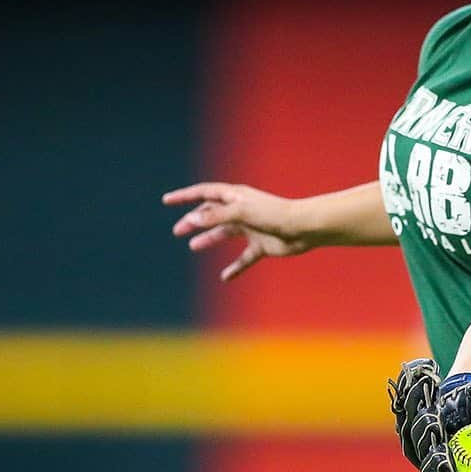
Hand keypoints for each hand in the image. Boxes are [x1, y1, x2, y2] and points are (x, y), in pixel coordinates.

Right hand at [162, 182, 310, 280]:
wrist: (303, 229)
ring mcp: (252, 228)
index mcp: (236, 197)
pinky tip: (225, 278)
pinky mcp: (262, 245)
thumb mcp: (241, 213)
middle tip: (178, 231)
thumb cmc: (274, 215)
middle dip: (194, 221)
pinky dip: (235, 267)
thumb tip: (193, 218)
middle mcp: (242, 210)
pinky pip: (245, 258)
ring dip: (209, 239)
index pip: (205, 193)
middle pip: (212, 214)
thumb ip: (216, 216)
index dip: (185, 196)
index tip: (167, 200)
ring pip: (225, 233)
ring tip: (194, 247)